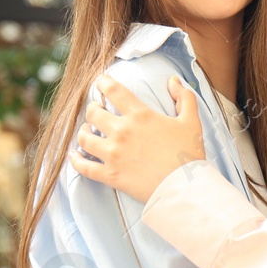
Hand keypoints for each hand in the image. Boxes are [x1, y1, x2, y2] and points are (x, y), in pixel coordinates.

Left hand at [68, 74, 205, 202]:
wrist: (184, 188)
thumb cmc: (188, 154)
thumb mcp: (191, 121)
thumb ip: (184, 97)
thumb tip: (173, 80)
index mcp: (139, 115)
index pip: (113, 90)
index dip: (103, 83)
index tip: (101, 83)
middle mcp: (121, 131)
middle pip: (93, 113)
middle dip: (93, 109)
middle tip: (97, 110)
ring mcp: (113, 154)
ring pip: (84, 138)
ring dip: (83, 132)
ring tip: (87, 131)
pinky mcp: (110, 175)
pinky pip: (84, 166)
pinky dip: (76, 160)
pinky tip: (75, 155)